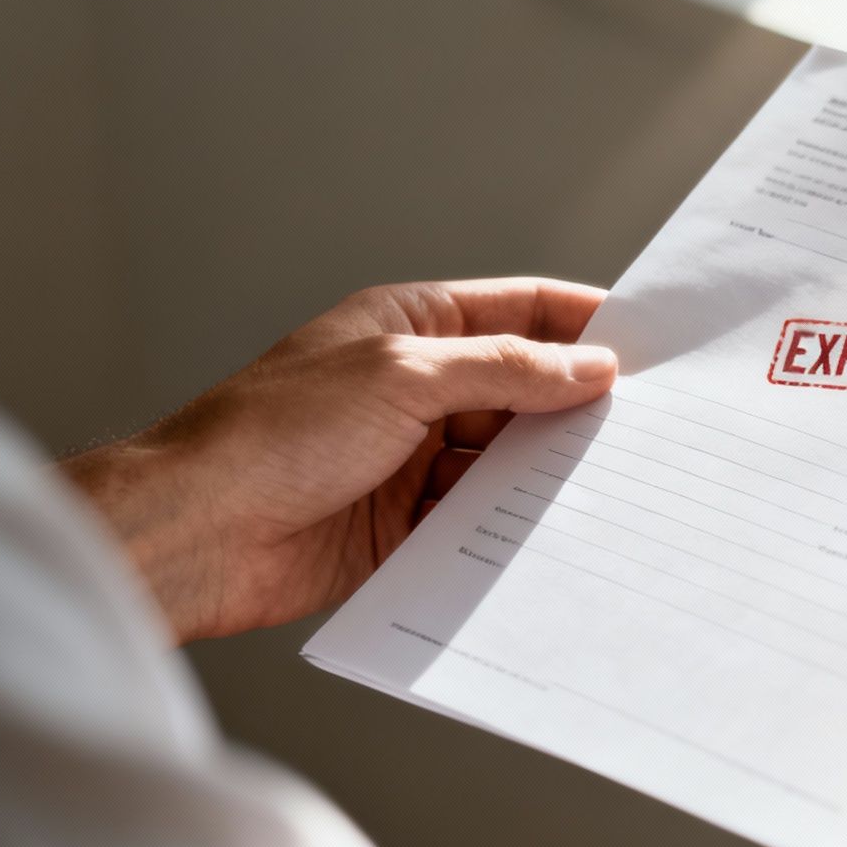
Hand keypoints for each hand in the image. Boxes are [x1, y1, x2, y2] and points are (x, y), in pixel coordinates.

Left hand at [61, 278, 616, 642]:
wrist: (195, 535)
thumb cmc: (271, 435)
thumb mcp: (403, 377)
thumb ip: (505, 369)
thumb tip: (589, 365)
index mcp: (411, 327)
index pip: (519, 311)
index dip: (584, 323)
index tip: (652, 345)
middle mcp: (417, 389)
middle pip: (524, 389)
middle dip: (579, 406)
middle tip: (648, 426)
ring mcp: (412, 460)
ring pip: (508, 461)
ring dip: (549, 473)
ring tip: (612, 484)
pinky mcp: (408, 529)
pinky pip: (481, 524)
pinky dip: (515, 529)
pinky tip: (555, 535)